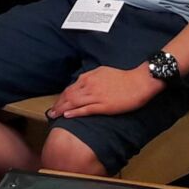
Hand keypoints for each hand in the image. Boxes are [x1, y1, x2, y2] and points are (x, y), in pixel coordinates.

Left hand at [47, 65, 161, 119]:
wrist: (138, 82)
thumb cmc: (123, 77)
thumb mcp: (103, 71)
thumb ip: (91, 77)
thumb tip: (83, 82)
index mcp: (88, 77)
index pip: (70, 88)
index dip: (61, 97)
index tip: (57, 103)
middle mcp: (89, 85)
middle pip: (68, 96)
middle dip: (58, 105)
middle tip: (51, 113)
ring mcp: (95, 96)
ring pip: (73, 103)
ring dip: (62, 110)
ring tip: (54, 116)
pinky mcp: (103, 106)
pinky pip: (85, 110)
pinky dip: (74, 113)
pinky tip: (67, 116)